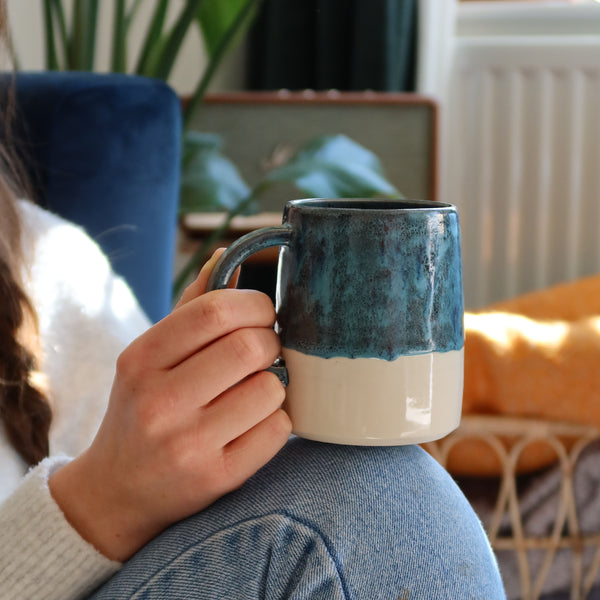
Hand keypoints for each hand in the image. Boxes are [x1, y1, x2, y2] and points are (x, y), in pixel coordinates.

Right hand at [49, 251, 290, 561]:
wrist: (115, 493)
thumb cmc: (141, 410)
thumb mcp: (149, 357)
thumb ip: (190, 307)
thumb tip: (227, 256)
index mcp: (141, 360)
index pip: (215, 312)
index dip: (255, 304)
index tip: (263, 312)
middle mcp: (160, 403)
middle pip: (250, 347)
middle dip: (271, 340)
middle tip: (265, 348)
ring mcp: (188, 445)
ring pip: (272, 389)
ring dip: (276, 382)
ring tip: (256, 387)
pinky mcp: (217, 479)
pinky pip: (278, 431)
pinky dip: (277, 419)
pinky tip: (255, 422)